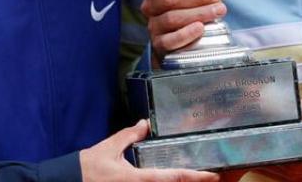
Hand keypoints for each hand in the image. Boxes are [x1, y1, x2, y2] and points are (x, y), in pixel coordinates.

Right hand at [80, 119, 220, 180]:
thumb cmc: (88, 168)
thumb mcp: (110, 147)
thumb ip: (129, 135)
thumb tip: (144, 124)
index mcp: (138, 179)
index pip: (173, 177)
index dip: (195, 176)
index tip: (212, 175)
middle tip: (212, 176)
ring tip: (195, 177)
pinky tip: (171, 178)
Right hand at [128, 0, 225, 62]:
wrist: (184, 40)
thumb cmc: (190, 7)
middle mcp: (150, 5)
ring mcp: (154, 25)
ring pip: (172, 18)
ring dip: (199, 13)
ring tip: (219, 9)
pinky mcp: (160, 44)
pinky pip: (171, 40)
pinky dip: (187, 34)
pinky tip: (200, 28)